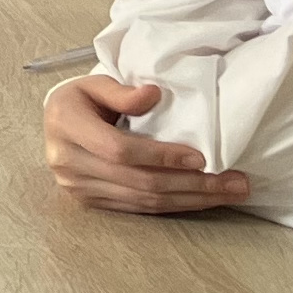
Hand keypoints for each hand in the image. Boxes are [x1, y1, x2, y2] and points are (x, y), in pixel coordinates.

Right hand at [43, 74, 249, 215]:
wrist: (57, 123)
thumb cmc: (82, 99)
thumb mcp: (96, 84)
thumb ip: (122, 91)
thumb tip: (154, 95)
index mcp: (66, 125)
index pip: (118, 149)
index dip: (161, 156)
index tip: (201, 158)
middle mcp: (67, 162)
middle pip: (138, 180)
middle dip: (192, 184)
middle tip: (235, 182)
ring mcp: (76, 187)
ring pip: (143, 200)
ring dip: (191, 199)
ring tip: (230, 193)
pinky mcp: (90, 202)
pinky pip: (138, 208)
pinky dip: (174, 205)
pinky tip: (201, 199)